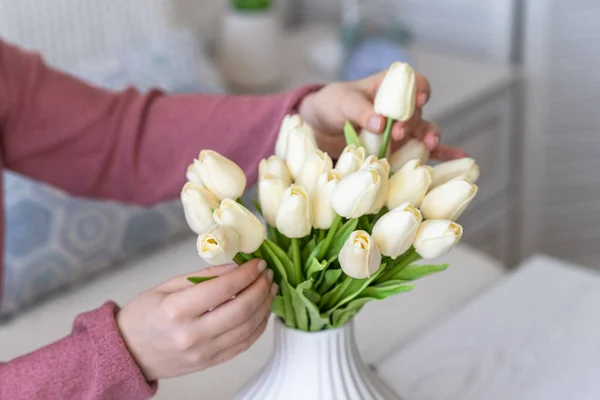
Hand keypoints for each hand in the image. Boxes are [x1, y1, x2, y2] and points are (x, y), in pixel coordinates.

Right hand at [116, 259, 276, 380]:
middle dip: (260, 287)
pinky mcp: (210, 363)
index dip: (246, 273)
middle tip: (267, 273)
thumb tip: (236, 266)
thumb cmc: (144, 315)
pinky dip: (259, 326)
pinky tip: (263, 311)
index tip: (257, 262)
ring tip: (270, 288)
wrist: (128, 352)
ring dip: (265, 306)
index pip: (223, 288)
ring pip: (247, 328)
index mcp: (177, 310)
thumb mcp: (167, 286)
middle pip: (241, 309)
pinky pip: (243, 345)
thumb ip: (203, 276)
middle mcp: (192, 334)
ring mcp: (203, 352)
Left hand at [299, 70, 466, 160]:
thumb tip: (380, 123)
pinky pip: (425, 154)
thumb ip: (360, 109)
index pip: (414, 83)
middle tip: (398, 134)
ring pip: (424, 133)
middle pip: (418, 113)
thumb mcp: (341, 102)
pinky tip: (463, 161)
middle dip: (413, 123)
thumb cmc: (332, 106)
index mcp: (389, 87)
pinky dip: (443, 156)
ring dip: (430, 139)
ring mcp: (402, 131)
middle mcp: (401, 109)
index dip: (420, 90)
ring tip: (429, 146)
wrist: (320, 129)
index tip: (419, 100)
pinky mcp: (399, 151)